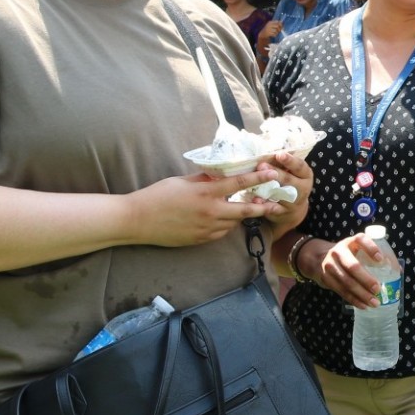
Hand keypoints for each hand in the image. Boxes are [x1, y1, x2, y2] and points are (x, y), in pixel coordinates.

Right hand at [126, 168, 287, 247]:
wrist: (138, 220)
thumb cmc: (157, 195)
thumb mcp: (183, 181)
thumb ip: (205, 179)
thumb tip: (221, 175)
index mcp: (205, 193)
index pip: (238, 184)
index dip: (257, 178)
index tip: (272, 173)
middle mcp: (210, 212)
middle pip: (244, 210)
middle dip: (262, 206)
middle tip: (276, 203)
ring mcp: (206, 229)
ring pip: (233, 222)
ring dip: (241, 215)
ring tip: (248, 207)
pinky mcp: (200, 240)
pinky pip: (221, 232)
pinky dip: (226, 225)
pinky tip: (223, 219)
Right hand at [257, 19, 283, 45]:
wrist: (263, 34)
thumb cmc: (268, 29)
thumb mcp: (271, 25)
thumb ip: (276, 23)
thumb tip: (281, 22)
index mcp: (270, 22)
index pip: (277, 22)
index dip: (280, 24)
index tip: (281, 26)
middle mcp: (269, 25)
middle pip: (277, 26)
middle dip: (279, 29)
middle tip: (279, 30)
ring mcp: (268, 29)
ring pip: (276, 30)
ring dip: (277, 32)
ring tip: (275, 33)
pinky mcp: (268, 33)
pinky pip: (275, 34)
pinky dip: (275, 35)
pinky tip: (273, 34)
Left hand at [259, 150, 312, 231]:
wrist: (292, 209)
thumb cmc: (288, 183)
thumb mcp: (292, 172)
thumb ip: (282, 163)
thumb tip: (265, 147)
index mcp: (305, 175)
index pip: (300, 166)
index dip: (290, 161)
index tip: (279, 154)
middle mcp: (302, 189)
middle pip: (289, 181)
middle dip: (275, 173)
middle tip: (261, 165)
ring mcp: (294, 202)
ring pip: (281, 195)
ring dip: (268, 190)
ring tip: (256, 185)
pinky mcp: (283, 213)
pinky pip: (273, 209)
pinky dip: (264, 205)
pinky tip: (255, 201)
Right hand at [311, 231, 398, 309]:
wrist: (319, 258)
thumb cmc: (348, 255)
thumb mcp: (358, 249)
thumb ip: (374, 258)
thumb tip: (398, 271)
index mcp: (351, 242)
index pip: (361, 240)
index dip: (371, 248)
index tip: (380, 259)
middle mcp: (339, 251)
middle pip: (353, 266)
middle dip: (366, 279)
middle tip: (378, 289)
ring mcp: (330, 265)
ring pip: (347, 282)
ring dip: (361, 294)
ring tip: (375, 302)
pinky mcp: (326, 278)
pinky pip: (341, 291)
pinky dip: (353, 299)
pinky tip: (363, 305)